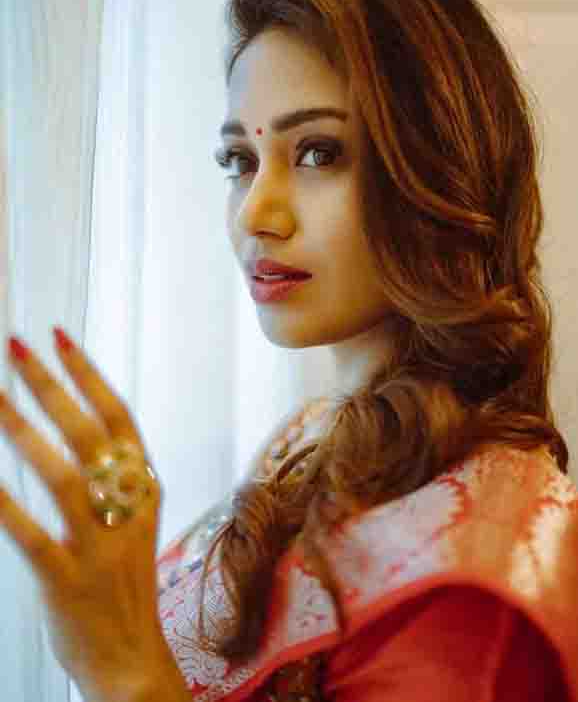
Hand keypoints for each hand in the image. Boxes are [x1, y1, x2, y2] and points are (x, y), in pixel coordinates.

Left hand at [0, 328, 174, 701]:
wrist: (133, 656)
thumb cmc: (126, 582)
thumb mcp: (134, 521)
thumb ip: (116, 478)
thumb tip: (78, 426)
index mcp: (146, 490)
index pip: (119, 420)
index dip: (89, 376)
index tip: (60, 338)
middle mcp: (128, 509)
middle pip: (90, 436)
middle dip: (51, 388)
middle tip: (16, 350)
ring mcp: (101, 545)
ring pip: (63, 476)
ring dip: (24, 432)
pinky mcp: (68, 580)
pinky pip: (33, 536)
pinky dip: (6, 504)